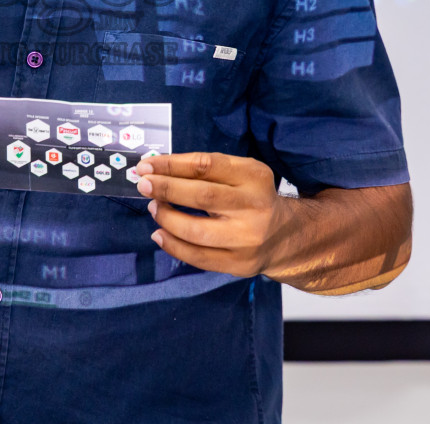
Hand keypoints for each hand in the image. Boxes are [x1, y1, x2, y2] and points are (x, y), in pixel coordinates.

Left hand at [134, 152, 290, 277]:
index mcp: (254, 176)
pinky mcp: (239, 264)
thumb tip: (158, 170)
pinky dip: (173, 245)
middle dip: (166, 189)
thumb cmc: (252, 197)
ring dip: (167, 218)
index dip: (172, 165)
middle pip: (202, 196)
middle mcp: (254, 207)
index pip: (206, 166)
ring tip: (154, 208)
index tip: (146, 166)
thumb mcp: (241, 173)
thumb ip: (206, 170)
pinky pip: (198, 257)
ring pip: (196, 231)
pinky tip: (160, 234)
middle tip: (143, 185)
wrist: (285, 236)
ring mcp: (247, 239)